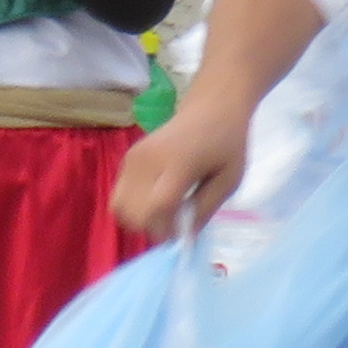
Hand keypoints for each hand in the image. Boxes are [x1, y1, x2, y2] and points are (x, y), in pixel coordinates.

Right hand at [109, 105, 251, 250]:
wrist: (211, 108)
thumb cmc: (226, 144)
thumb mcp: (229, 181)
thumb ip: (205, 210)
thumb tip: (183, 239)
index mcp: (178, 163)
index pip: (157, 207)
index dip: (165, 230)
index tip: (182, 232)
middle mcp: (147, 160)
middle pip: (130, 212)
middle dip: (150, 227)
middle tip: (173, 222)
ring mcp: (133, 158)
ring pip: (118, 207)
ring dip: (139, 218)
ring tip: (164, 211)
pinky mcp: (126, 159)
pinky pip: (119, 196)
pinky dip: (134, 206)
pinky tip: (156, 198)